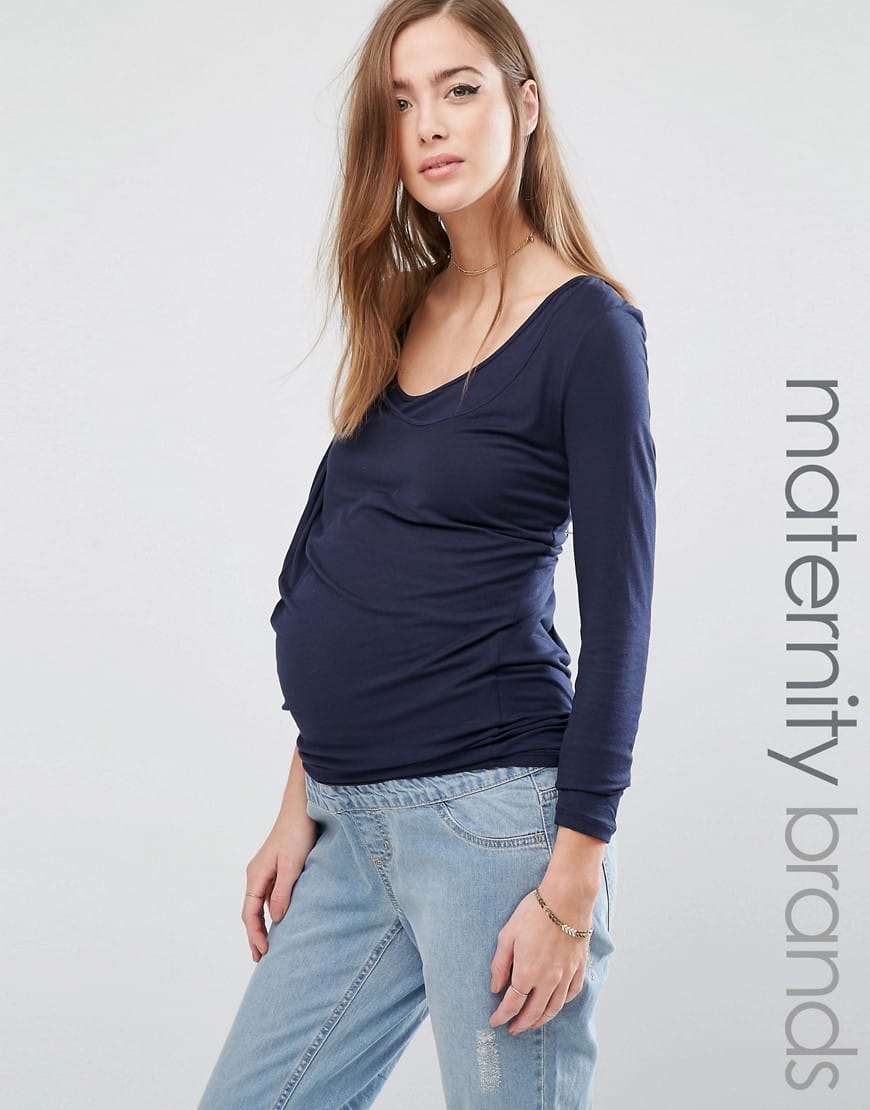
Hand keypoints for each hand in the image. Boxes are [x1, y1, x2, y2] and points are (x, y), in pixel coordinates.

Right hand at [242, 810, 318, 962]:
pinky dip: (271, 911)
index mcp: (256, 875)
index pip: (250, 913)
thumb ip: (283, 892)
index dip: (255, 935)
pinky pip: (269, 895)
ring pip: (260, 904)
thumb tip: (276, 919)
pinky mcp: (276, 867)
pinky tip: (280, 919)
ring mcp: (265, 870)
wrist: (301, 808)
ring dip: (263, 924)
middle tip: (260, 958)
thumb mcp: (293, 866)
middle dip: (254, 935)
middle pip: (251, 911)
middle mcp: (256, 874)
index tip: (264, 952)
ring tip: (269, 945)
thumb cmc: (297, 833)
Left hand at [489, 881, 596, 1034]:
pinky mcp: (578, 967)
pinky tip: (555, 1004)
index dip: (502, 1016)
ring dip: (541, 1020)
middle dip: (521, 1024)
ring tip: (532, 1023)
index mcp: (527, 973)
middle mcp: (548, 980)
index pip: (512, 1004)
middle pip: (533, 1012)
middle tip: (512, 1029)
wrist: (567, 899)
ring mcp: (566, 975)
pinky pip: (571, 994)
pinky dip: (561, 1004)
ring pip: (554, 1008)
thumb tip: (495, 987)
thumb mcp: (507, 935)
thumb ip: (500, 964)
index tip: (495, 1021)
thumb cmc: (534, 912)